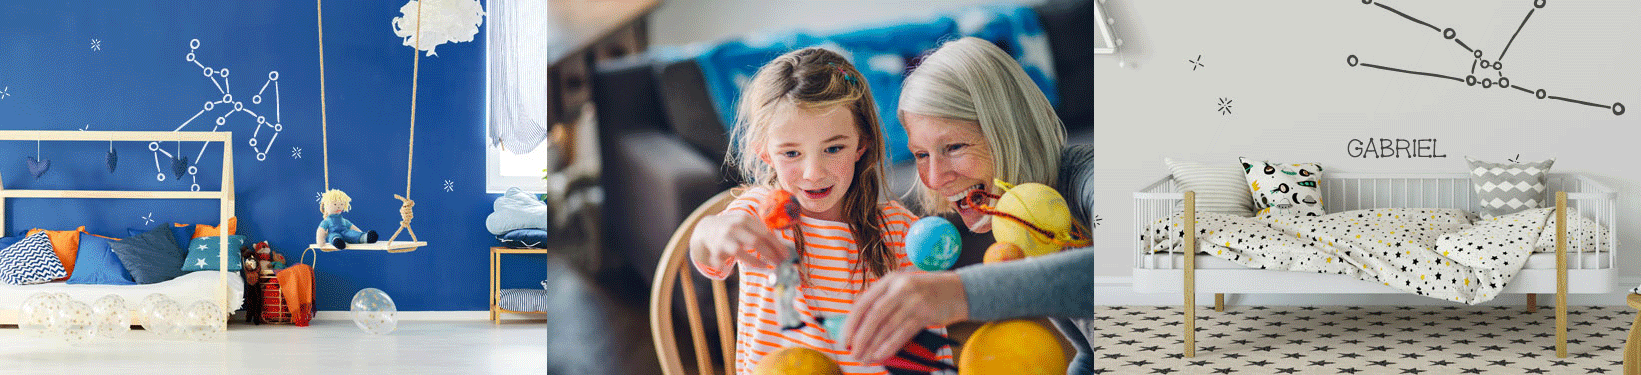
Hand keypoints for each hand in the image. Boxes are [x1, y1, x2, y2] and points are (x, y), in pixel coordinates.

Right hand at [689, 210, 791, 270]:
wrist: (707, 228)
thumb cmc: (734, 229)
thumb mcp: (746, 224)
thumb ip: (760, 233)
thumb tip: (782, 249)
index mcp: (745, 220)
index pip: (765, 233)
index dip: (777, 245)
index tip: (786, 255)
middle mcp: (734, 228)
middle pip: (756, 242)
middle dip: (770, 254)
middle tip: (780, 263)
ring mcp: (723, 239)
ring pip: (740, 252)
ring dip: (755, 262)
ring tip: (764, 267)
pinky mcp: (714, 250)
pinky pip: (723, 262)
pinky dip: (726, 268)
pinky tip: (732, 272)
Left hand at [845, 271, 969, 363]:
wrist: (958, 291)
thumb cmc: (925, 293)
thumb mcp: (902, 289)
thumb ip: (883, 303)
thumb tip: (858, 328)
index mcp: (888, 281)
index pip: (863, 303)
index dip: (851, 324)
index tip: (844, 340)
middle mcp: (899, 288)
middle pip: (873, 317)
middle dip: (860, 338)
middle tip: (853, 353)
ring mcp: (913, 300)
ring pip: (886, 327)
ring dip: (873, 346)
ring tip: (864, 359)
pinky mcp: (925, 313)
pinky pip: (902, 334)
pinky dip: (889, 346)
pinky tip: (881, 356)